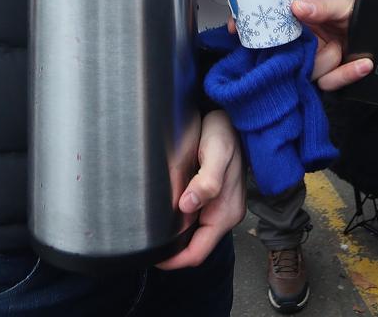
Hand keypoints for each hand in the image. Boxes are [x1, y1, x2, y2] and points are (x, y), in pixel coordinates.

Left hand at [155, 110, 245, 269]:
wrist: (233, 117)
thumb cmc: (225, 132)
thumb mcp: (217, 153)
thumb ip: (207, 181)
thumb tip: (187, 205)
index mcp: (225, 212)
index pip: (197, 252)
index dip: (174, 260)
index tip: (153, 257)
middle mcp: (225, 214)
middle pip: (194, 246)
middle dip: (171, 249)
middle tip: (145, 241)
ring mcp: (221, 208)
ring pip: (194, 234)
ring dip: (175, 235)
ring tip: (152, 227)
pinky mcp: (215, 199)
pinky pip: (196, 220)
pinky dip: (180, 221)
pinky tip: (166, 211)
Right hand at [291, 0, 374, 91]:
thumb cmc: (358, 10)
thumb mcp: (343, 3)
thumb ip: (322, 6)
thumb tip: (297, 7)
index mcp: (301, 18)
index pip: (282, 27)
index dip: (286, 33)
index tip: (299, 33)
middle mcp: (305, 41)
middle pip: (293, 56)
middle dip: (315, 52)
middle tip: (333, 43)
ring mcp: (316, 60)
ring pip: (312, 72)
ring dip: (332, 62)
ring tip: (346, 47)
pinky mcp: (329, 75)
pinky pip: (329, 83)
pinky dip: (346, 74)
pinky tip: (363, 65)